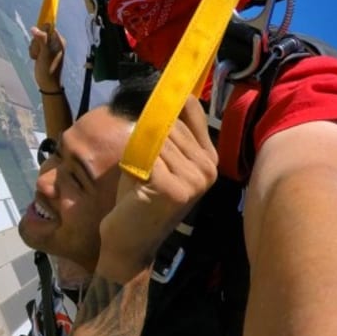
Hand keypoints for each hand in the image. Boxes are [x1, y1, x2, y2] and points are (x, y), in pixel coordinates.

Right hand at [29, 25, 64, 92]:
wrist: (48, 83)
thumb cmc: (49, 69)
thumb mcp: (45, 53)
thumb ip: (41, 39)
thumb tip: (34, 27)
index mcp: (59, 40)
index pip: (49, 27)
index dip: (42, 32)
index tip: (38, 40)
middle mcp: (54, 42)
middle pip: (40, 33)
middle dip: (36, 42)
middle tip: (39, 53)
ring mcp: (48, 47)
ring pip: (36, 40)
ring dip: (34, 48)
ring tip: (37, 57)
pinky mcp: (43, 52)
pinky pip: (34, 46)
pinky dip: (33, 52)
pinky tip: (36, 59)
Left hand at [97, 95, 217, 283]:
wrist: (127, 243)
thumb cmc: (137, 200)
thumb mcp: (155, 162)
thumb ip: (163, 134)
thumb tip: (161, 96)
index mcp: (209, 159)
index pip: (191, 110)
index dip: (169, 100)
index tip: (154, 92)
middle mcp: (208, 169)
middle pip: (169, 125)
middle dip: (146, 136)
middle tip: (139, 162)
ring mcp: (193, 180)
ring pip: (156, 141)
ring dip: (138, 154)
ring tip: (139, 178)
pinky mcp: (173, 189)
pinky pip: (146, 157)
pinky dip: (133, 165)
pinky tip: (136, 184)